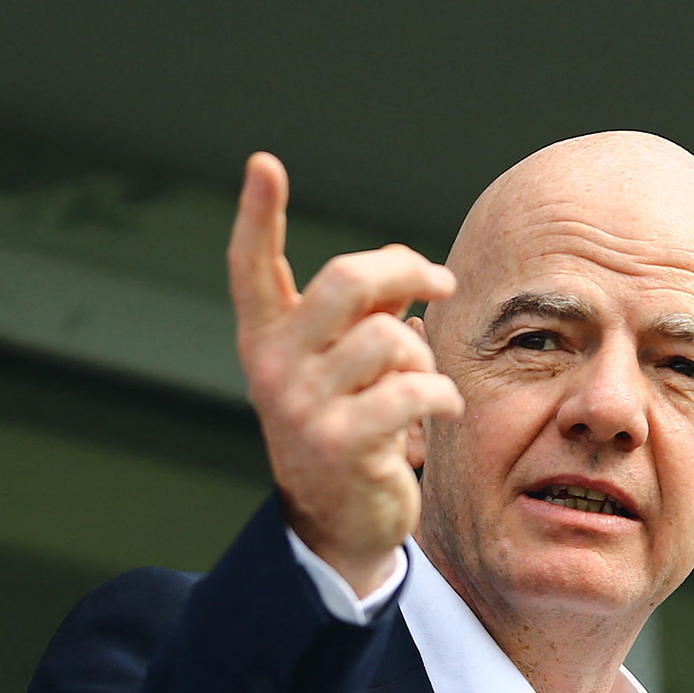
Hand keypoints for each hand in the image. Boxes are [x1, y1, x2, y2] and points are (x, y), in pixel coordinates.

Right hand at [229, 152, 462, 597]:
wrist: (336, 529)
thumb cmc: (349, 431)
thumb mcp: (345, 369)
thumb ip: (365, 315)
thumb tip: (410, 274)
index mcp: (267, 341)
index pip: (252, 268)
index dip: (258, 214)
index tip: (264, 164)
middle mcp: (272, 368)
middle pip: (345, 281)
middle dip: (406, 271)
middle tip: (441, 283)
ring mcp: (301, 407)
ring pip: (390, 339)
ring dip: (425, 357)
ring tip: (425, 385)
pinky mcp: (340, 444)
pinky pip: (413, 390)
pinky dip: (441, 398)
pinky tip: (440, 415)